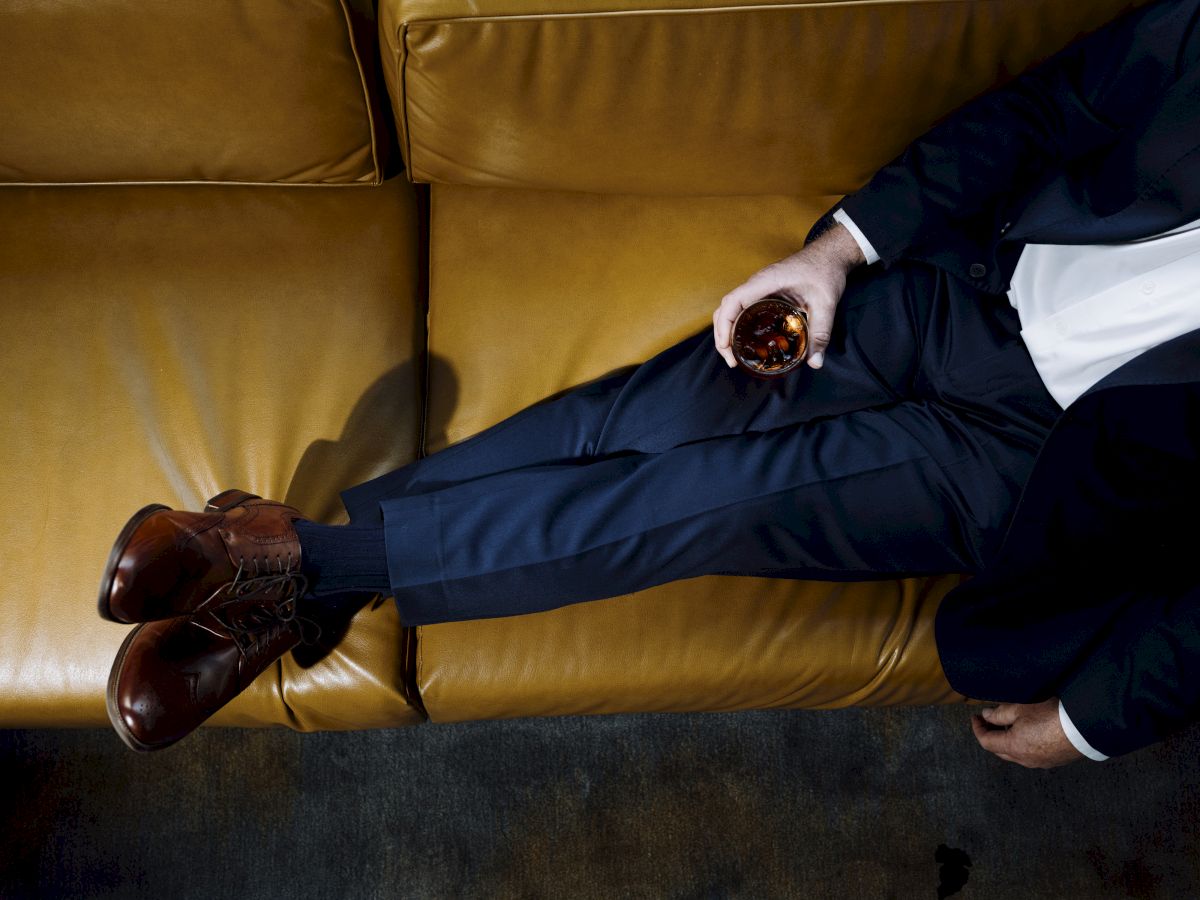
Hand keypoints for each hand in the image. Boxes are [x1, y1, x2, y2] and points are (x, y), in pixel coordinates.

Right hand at [712, 221, 865, 369]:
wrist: (830, 254)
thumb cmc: (825, 270)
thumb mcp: (825, 303)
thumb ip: (820, 332)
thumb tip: (815, 363)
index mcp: (766, 282)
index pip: (732, 302)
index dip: (723, 325)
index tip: (726, 347)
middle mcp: (757, 284)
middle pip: (725, 309)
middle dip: (722, 335)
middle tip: (732, 361)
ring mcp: (758, 288)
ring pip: (731, 309)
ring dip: (727, 331)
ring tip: (735, 356)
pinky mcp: (764, 293)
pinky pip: (743, 309)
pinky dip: (738, 326)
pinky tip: (747, 342)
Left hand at [971, 699, 1084, 768]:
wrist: (1086, 727)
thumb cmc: (1052, 715)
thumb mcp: (1020, 708)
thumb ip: (1000, 713)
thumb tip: (987, 716)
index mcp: (1013, 747)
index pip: (986, 742)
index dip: (978, 729)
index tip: (975, 717)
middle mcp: (1026, 759)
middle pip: (1000, 750)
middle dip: (991, 736)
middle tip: (989, 721)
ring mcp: (1041, 762)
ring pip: (1017, 754)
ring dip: (1008, 741)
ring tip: (1009, 724)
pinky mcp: (1055, 761)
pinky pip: (1032, 755)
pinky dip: (1024, 745)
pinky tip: (1029, 733)